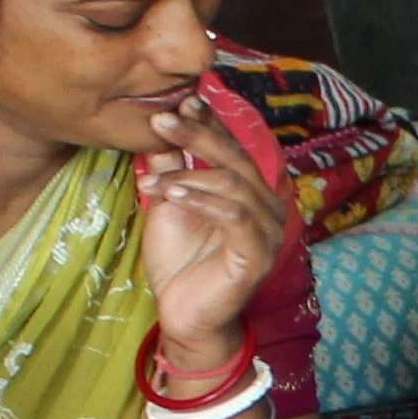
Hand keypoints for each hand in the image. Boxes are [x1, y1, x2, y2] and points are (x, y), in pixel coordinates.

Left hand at [136, 88, 292, 369]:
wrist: (183, 317)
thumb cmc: (178, 263)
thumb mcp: (168, 205)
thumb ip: (169, 168)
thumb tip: (158, 124)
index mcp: (248, 190)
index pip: (231, 146)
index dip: (208, 122)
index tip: (178, 102)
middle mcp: (265, 205)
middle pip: (235, 158)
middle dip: (197, 135)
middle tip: (161, 120)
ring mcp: (266, 230)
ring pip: (233, 184)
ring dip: (188, 176)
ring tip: (151, 180)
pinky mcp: (258, 255)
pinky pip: (234, 216)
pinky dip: (201, 201)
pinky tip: (172, 196)